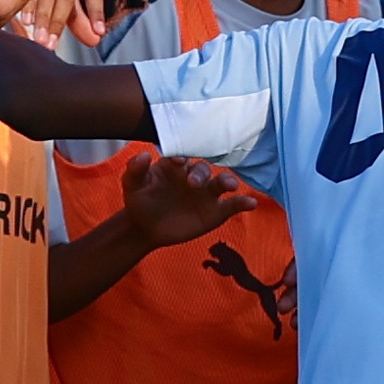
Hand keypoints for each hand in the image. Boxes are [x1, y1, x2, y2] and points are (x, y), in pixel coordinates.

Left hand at [122, 152, 259, 248]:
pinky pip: (233, 205)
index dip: (183, 157)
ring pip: (222, 182)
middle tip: (194, 184)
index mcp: (176, 165)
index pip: (184, 156)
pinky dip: (243, 203)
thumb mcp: (132, 185)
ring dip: (228, 182)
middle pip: (204, 169)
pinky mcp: (216, 211)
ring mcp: (207, 194)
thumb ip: (135, 169)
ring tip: (231, 187)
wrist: (145, 228)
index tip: (178, 161)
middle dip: (201, 174)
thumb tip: (144, 155)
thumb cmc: (140, 201)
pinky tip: (251, 204)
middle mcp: (195, 176)